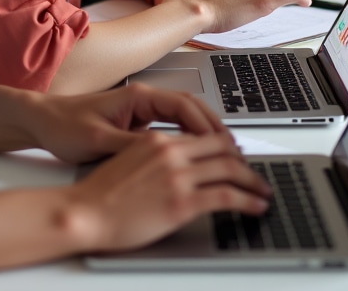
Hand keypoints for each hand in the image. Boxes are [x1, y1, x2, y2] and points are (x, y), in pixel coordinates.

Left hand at [26, 83, 226, 163]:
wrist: (42, 121)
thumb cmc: (65, 127)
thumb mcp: (98, 142)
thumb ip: (132, 146)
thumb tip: (163, 154)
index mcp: (137, 96)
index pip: (183, 105)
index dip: (207, 125)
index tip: (223, 144)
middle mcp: (143, 99)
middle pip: (190, 108)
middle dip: (214, 128)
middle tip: (234, 152)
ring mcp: (141, 110)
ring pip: (183, 118)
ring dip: (204, 133)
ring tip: (225, 155)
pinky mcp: (137, 123)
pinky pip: (172, 127)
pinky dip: (189, 138)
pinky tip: (197, 156)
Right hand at [65, 130, 269, 252]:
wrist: (84, 211)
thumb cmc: (99, 192)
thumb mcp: (126, 159)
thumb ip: (153, 156)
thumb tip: (174, 163)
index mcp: (157, 140)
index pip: (202, 135)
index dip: (225, 145)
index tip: (236, 156)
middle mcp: (171, 151)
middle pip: (222, 147)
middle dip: (245, 161)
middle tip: (255, 173)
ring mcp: (178, 175)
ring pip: (230, 169)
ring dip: (253, 181)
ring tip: (263, 191)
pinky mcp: (182, 202)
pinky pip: (226, 196)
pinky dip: (248, 200)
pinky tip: (256, 206)